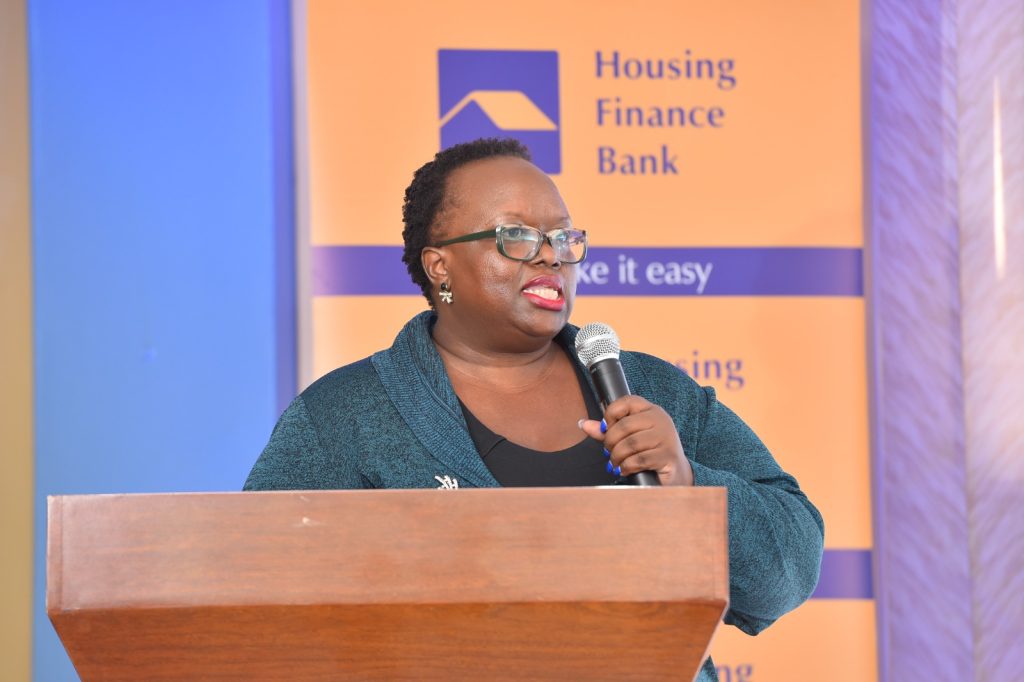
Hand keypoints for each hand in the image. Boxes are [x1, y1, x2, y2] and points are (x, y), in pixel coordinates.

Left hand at [579, 395, 693, 485]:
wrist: (675, 473)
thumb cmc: (648, 452)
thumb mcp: (628, 438)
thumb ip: (607, 431)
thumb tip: (582, 424)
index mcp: (651, 410)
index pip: (627, 401)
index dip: (610, 413)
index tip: (605, 429)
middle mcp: (661, 420)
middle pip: (625, 425)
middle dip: (610, 441)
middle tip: (607, 452)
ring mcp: (666, 438)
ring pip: (630, 444)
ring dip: (617, 456)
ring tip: (614, 463)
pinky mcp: (668, 456)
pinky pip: (639, 460)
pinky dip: (627, 466)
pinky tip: (625, 470)